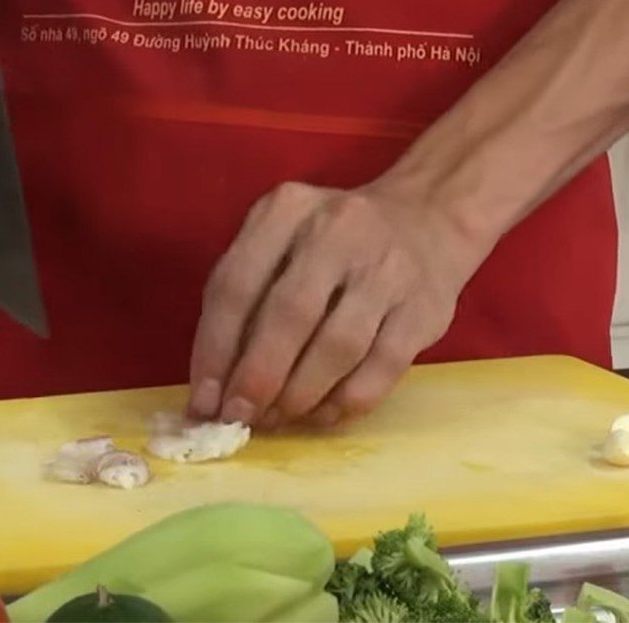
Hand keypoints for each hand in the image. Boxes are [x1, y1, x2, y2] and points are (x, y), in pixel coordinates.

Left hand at [189, 177, 494, 427]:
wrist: (426, 220)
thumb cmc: (331, 241)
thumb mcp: (280, 239)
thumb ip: (244, 296)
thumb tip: (214, 386)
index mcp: (286, 210)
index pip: (236, 284)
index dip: (214, 350)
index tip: (202, 401)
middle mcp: (337, 230)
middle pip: (287, 316)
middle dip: (256, 378)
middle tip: (238, 417)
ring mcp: (387, 268)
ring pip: (337, 348)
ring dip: (299, 396)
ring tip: (277, 418)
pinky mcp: (424, 307)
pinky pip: (381, 369)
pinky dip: (345, 403)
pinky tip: (322, 415)